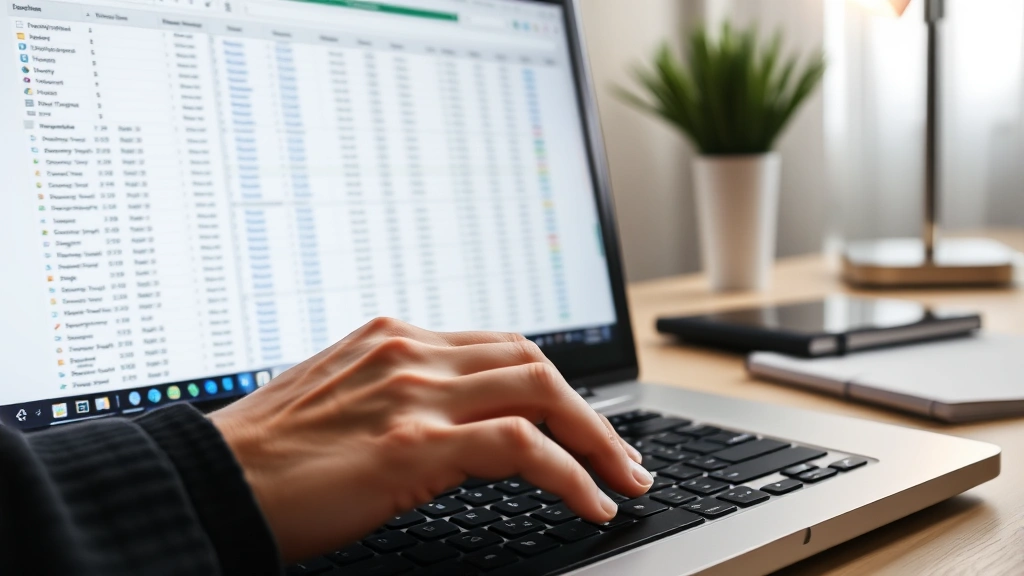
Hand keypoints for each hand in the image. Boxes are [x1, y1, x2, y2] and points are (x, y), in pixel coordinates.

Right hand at [209, 318, 651, 561]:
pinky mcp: (416, 442)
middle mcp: (411, 352)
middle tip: (621, 456)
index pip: (499, 348)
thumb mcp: (339, 404)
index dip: (552, 384)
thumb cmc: (264, 457)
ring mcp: (416, 392)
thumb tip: (454, 427)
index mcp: (393, 339)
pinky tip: (590, 502)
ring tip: (623, 480)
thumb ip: (398, 398)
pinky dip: (570, 473)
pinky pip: (522, 447)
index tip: (580, 421)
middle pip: (533, 362)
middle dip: (589, 410)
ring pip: (542, 392)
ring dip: (596, 439)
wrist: (208, 482)